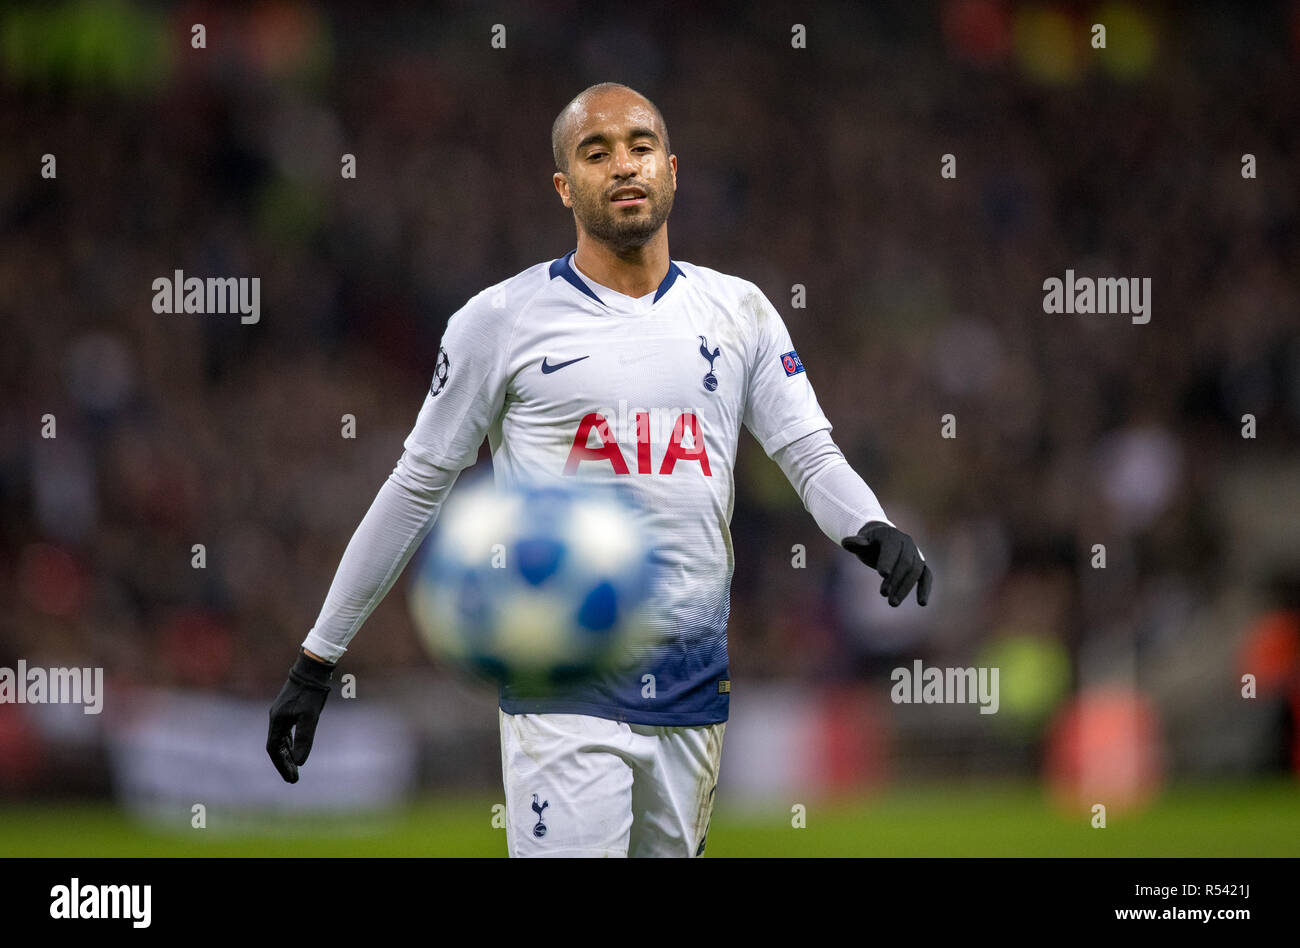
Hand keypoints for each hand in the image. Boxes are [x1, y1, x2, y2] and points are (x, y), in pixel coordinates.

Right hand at [267, 649, 335, 782]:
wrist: (312, 668)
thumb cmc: (311, 692)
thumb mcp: (310, 717)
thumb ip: (304, 739)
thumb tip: (299, 762)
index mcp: (277, 721)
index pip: (274, 749)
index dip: (281, 765)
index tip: (291, 778)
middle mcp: (276, 718)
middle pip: (276, 747)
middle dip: (284, 763)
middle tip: (294, 779)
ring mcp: (281, 713)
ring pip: (280, 739)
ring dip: (287, 754)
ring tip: (295, 768)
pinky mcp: (288, 709)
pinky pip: (285, 732)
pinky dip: (289, 743)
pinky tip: (295, 749)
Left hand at [841, 521, 932, 606]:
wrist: (881, 539)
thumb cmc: (868, 543)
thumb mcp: (860, 542)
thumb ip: (856, 543)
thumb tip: (847, 542)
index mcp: (891, 535)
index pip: (891, 549)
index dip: (887, 561)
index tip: (882, 574)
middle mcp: (906, 542)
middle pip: (905, 562)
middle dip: (895, 579)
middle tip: (883, 594)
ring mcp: (915, 553)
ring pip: (915, 571)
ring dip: (905, 588)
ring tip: (892, 603)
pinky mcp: (920, 564)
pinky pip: (926, 576)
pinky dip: (925, 588)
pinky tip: (922, 603)